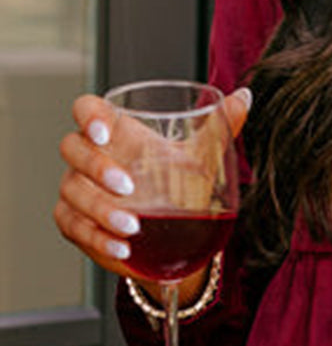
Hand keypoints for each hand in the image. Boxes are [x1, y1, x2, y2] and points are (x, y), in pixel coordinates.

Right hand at [54, 87, 251, 283]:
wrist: (176, 231)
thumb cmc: (180, 183)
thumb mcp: (201, 156)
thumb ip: (221, 126)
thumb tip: (245, 98)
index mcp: (117, 132)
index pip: (87, 108)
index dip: (88, 115)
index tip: (103, 131)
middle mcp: (91, 156)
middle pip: (73, 148)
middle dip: (96, 167)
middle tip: (129, 186)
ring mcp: (78, 188)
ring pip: (72, 191)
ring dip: (100, 210)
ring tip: (132, 226)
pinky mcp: (75, 221)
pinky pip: (74, 227)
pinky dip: (97, 238)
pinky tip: (121, 247)